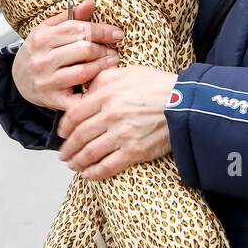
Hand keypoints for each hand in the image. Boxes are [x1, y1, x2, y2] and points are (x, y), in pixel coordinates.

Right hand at [12, 0, 122, 111]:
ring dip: (102, 67)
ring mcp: (46, 81)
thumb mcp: (49, 30)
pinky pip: (79, 97)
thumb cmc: (40, 50)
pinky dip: (93, 91)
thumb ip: (70, 17)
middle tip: (114, 51)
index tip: (118, 33)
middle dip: (103, 49)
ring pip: (83, 72)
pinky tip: (101, 84)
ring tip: (112, 62)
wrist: (18, 78)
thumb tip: (91, 2)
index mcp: (41, 38)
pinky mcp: (51, 99)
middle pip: (83, 50)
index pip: (78, 29)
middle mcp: (41, 59)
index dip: (102, 30)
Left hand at [57, 66, 177, 180]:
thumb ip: (104, 80)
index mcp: (107, 94)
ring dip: (77, 162)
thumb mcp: (129, 72)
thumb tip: (86, 93)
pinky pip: (108, 166)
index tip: (61, 134)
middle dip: (68, 148)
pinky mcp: (135, 151)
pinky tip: (88, 175)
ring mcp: (123, 135)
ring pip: (90, 153)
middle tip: (63, 154)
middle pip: (80, 136)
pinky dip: (94, 173)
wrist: (186, 103)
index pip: (75, 114)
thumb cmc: (159, 86)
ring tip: (72, 165)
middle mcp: (111, 115)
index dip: (64, 127)